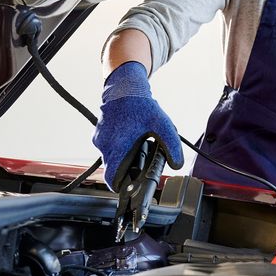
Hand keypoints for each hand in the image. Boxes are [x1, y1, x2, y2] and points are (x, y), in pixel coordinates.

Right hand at [92, 62, 183, 190]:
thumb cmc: (140, 105)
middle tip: (143, 162)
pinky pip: (109, 145)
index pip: (112, 179)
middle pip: (114, 168)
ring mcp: (99, 137)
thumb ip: (172, 147)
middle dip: (128, 169)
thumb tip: (176, 164)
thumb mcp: (163, 126)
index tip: (130, 189)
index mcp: (115, 147)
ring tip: (139, 145)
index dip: (121, 188)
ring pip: (111, 156)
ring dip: (125, 156)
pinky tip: (133, 136)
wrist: (124, 85)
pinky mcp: (100, 131)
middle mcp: (103, 144)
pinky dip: (120, 145)